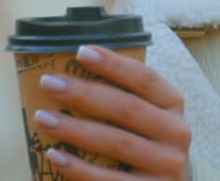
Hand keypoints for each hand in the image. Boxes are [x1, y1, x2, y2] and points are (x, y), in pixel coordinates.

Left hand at [32, 45, 190, 179]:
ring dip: (75, 129)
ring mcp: (168, 165)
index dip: (114, 64)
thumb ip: (120, 96)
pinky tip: (54, 155)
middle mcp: (176, 133)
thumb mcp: (146, 115)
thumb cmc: (145, 141)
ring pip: (117, 142)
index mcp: (172, 105)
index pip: (145, 78)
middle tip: (48, 83)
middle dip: (84, 94)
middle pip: (126, 108)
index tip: (81, 52)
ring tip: (43, 117)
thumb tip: (67, 72)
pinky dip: (79, 168)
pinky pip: (110, 179)